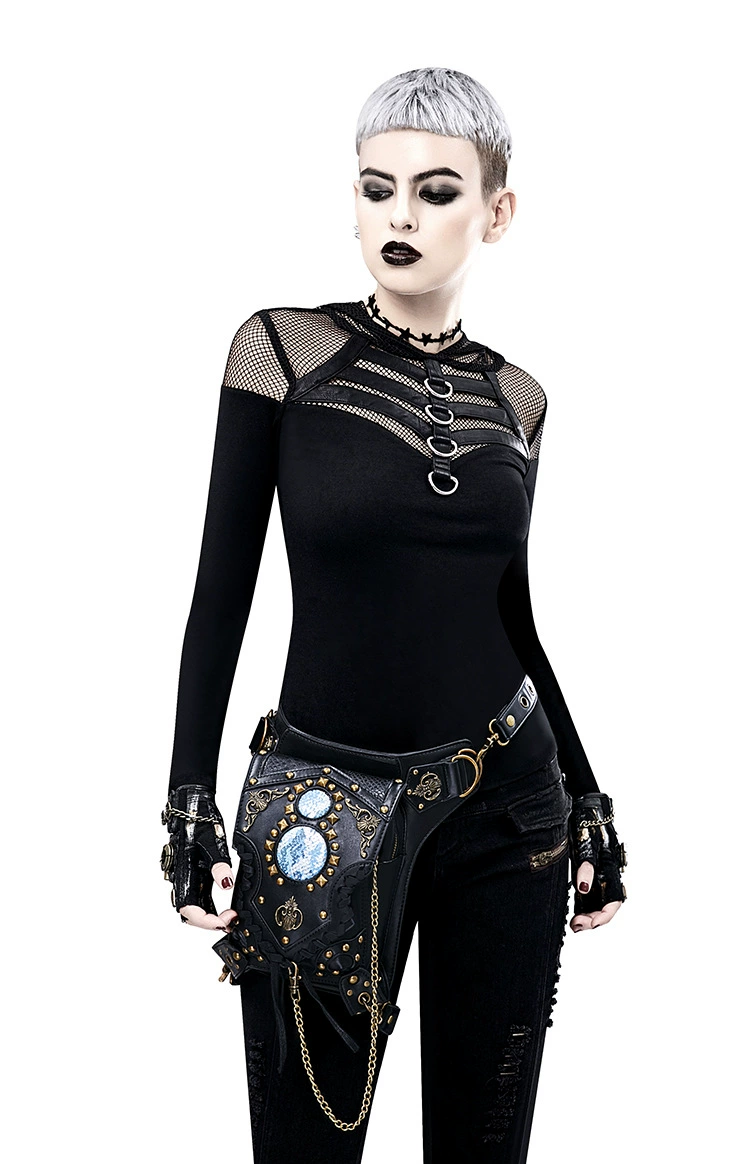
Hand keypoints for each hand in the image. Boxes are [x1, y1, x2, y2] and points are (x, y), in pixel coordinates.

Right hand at [160, 783, 238, 930]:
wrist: (191, 805)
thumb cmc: (198, 821)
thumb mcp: (213, 842)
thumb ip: (219, 865)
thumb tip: (227, 884)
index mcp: (183, 875)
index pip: (189, 911)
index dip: (206, 922)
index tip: (226, 921)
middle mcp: (182, 880)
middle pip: (191, 915)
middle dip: (210, 923)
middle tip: (232, 920)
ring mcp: (187, 879)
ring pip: (194, 908)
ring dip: (210, 917)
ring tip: (231, 916)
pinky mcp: (193, 875)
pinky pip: (199, 898)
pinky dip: (211, 907)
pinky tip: (225, 907)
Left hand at [568, 792, 626, 933]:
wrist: (583, 803)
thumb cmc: (586, 820)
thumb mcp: (586, 841)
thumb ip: (586, 864)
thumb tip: (583, 888)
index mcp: (611, 867)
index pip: (614, 900)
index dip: (603, 916)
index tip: (587, 924)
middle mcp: (607, 872)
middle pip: (606, 905)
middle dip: (593, 919)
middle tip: (576, 926)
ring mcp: (598, 872)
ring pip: (598, 901)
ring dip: (588, 914)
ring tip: (574, 924)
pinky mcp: (588, 869)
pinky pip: (589, 893)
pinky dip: (583, 905)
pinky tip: (573, 912)